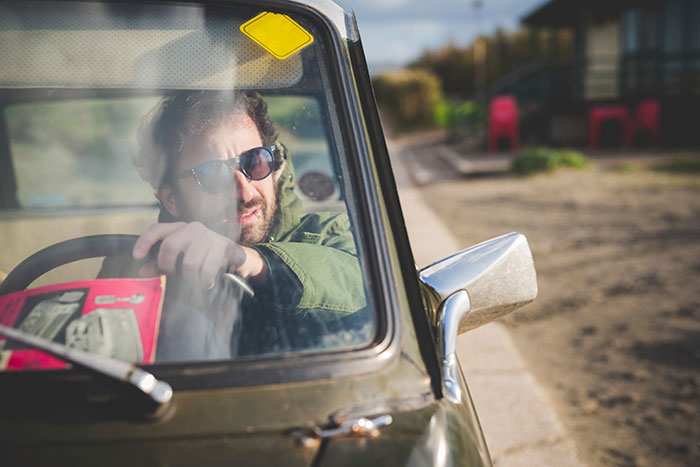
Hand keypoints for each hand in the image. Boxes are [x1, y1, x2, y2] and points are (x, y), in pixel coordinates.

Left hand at [133, 222, 268, 287]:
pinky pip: (207, 269)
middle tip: (173, 273)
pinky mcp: (222, 247)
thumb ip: (161, 264)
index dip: (144, 242)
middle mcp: (193, 228)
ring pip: (189, 262)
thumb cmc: (204, 256)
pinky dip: (204, 280)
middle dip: (168, 265)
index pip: (157, 230)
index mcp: (180, 228)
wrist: (234, 255)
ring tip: (193, 279)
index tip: (136, 256)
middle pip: (170, 245)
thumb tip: (143, 271)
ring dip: (189, 277)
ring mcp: (208, 237)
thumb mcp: (181, 257)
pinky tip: (206, 282)